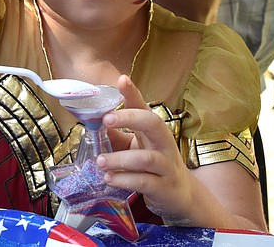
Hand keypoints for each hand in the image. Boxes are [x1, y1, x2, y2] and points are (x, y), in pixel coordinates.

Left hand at [97, 75, 195, 223]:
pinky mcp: (163, 187)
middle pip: (152, 123)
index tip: (122, 80)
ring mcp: (166, 165)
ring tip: (100, 161)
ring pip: (146, 158)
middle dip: (130, 118)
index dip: (133, 93)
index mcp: (153, 130)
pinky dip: (124, 180)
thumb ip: (117, 137)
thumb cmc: (153, 165)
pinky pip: (144, 181)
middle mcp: (163, 143)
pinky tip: (109, 179)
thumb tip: (92, 124)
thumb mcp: (136, 147)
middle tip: (106, 119)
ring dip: (120, 159)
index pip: (144, 107)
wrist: (181, 194)